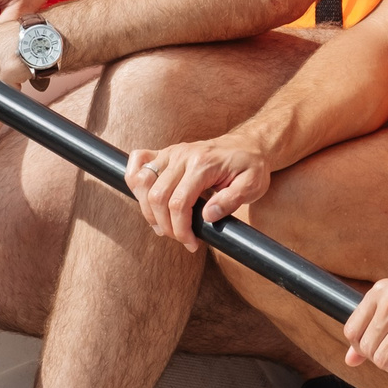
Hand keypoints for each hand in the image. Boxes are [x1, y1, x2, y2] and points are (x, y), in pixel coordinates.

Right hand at [126, 136, 271, 252]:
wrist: (249, 144)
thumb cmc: (251, 166)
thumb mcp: (252, 185)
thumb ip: (231, 200)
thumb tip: (207, 216)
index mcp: (203, 164)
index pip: (179, 203)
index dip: (180, 229)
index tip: (191, 243)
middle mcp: (183, 155)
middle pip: (157, 196)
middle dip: (165, 225)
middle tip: (181, 237)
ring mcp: (171, 152)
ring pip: (142, 182)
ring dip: (147, 210)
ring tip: (165, 225)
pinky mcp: (166, 153)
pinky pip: (138, 161)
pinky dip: (134, 181)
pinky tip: (146, 199)